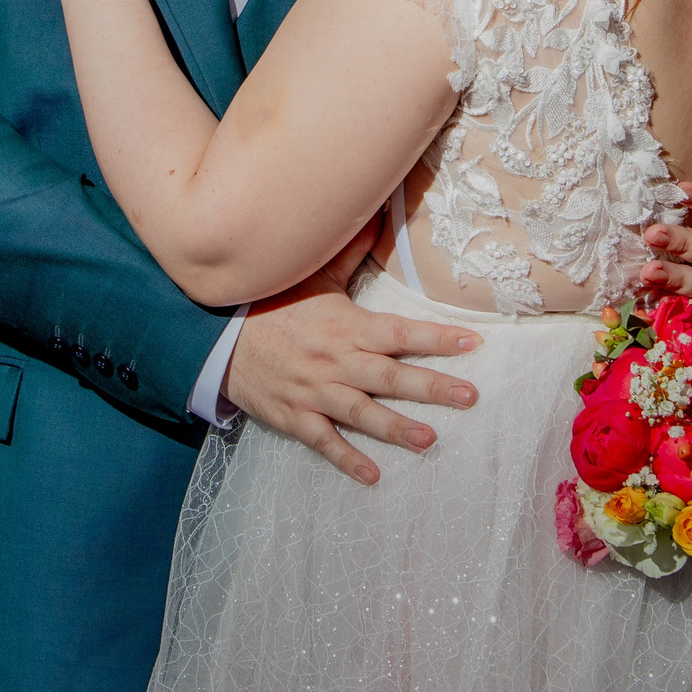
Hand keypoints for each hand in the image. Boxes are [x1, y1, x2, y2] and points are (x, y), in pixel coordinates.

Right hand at [223, 234, 482, 486]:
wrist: (218, 337)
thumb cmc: (273, 306)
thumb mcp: (313, 277)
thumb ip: (350, 253)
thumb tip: (379, 216)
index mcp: (347, 327)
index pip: (400, 333)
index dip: (436, 339)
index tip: (472, 343)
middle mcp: (336, 361)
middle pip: (390, 376)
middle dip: (432, 387)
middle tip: (469, 397)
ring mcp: (316, 392)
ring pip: (362, 412)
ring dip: (396, 427)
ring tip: (428, 439)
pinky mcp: (295, 416)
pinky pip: (324, 441)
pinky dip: (347, 459)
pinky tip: (372, 475)